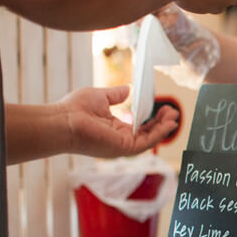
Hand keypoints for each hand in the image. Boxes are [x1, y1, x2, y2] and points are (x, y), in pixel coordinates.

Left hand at [59, 86, 178, 157]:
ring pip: (150, 139)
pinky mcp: (124, 147)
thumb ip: (115, 95)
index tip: (162, 107)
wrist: (62, 120)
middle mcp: (120, 139)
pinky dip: (159, 134)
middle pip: (148, 133)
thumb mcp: (100, 96)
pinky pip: (147, 142)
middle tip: (172, 111)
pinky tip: (168, 123)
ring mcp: (122, 145)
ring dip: (164, 128)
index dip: (152, 117)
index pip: (139, 126)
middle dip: (162, 123)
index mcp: (115, 129)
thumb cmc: (74, 110)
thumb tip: (128, 89)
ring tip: (174, 115)